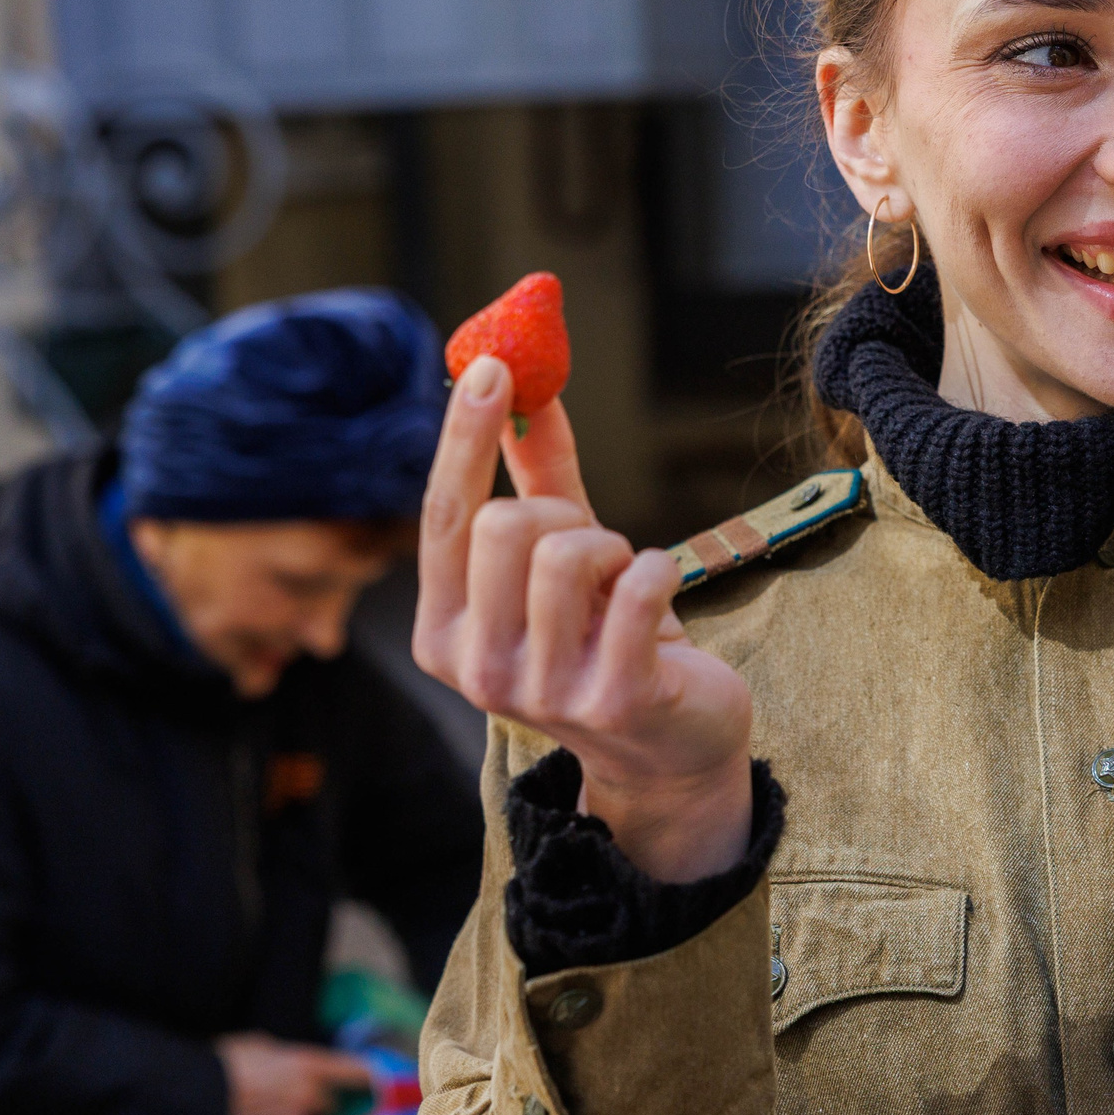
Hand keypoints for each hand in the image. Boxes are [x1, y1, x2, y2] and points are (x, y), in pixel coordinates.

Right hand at [216, 1033, 371, 1114]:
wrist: (193, 1100)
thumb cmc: (223, 1064)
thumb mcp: (259, 1046)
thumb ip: (286, 1058)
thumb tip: (291, 1066)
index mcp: (308, 1066)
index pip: (353, 1071)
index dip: (365, 1075)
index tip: (374, 1081)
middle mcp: (308, 1097)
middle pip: (328, 1104)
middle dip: (316, 1102)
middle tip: (287, 1096)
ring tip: (258, 1110)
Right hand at [413, 355, 753, 880]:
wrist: (670, 748)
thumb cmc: (608, 643)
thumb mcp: (563, 564)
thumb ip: (540, 480)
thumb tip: (528, 387)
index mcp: (443, 630)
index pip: (443, 515)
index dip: (466, 435)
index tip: (495, 366)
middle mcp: (476, 668)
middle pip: (506, 524)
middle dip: (565, 515)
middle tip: (593, 554)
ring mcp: (540, 691)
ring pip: (565, 550)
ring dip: (612, 548)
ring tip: (621, 585)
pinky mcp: (613, 699)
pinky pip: (637, 585)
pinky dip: (657, 570)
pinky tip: (658, 595)